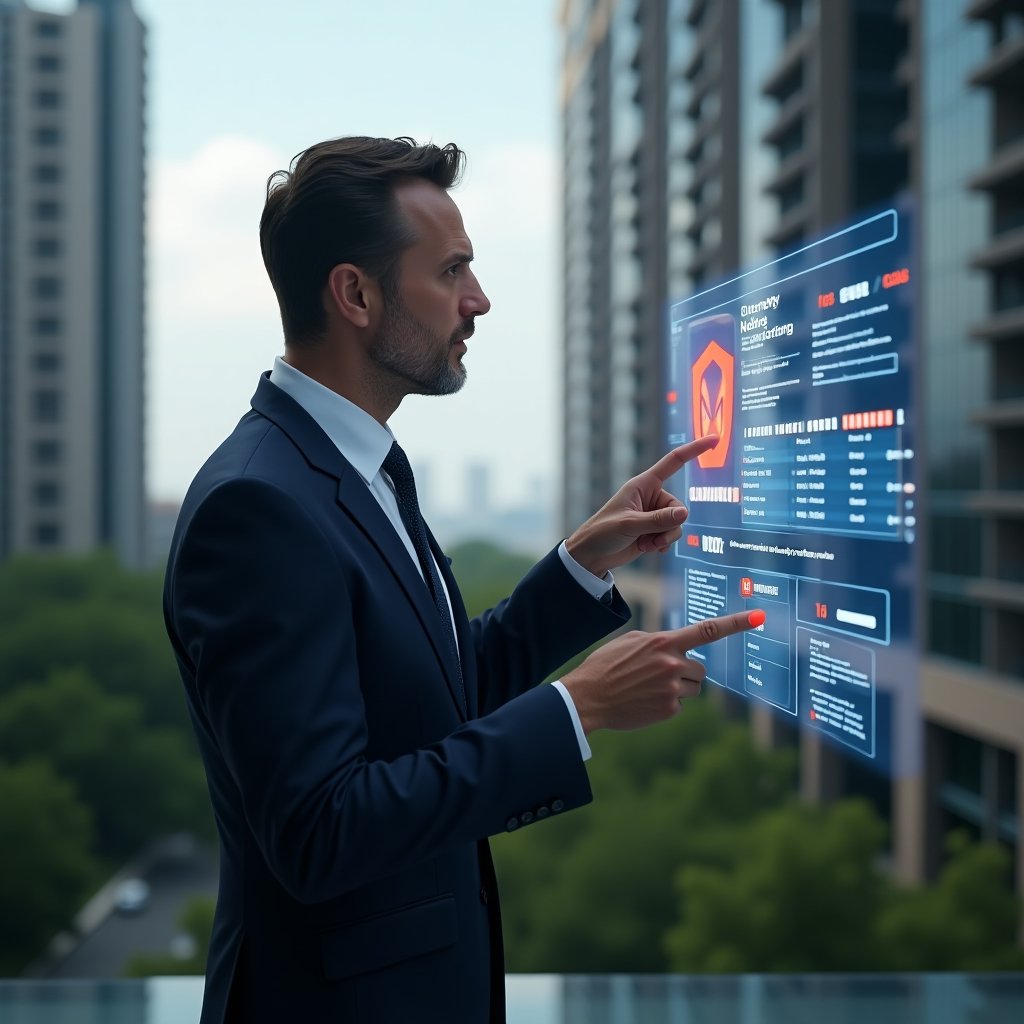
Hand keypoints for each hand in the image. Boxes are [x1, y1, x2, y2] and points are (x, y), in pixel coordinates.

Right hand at [561, 609, 763, 734]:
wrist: (589, 697)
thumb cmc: (607, 665)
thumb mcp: (631, 642)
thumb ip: (660, 642)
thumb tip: (679, 648)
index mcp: (664, 642)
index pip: (708, 630)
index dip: (736, 623)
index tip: (760, 616)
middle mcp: (673, 664)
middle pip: (700, 669)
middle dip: (686, 672)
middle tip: (660, 675)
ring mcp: (672, 688)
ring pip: (692, 688)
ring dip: (678, 688)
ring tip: (648, 688)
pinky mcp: (670, 709)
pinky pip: (680, 705)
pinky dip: (666, 704)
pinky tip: (645, 701)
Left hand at [565, 435, 718, 577]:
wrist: (590, 556)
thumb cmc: (602, 533)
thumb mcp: (630, 524)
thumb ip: (658, 520)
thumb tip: (685, 513)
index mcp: (643, 484)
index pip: (673, 462)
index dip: (694, 450)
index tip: (714, 439)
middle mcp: (651, 497)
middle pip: (679, 506)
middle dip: (669, 525)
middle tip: (650, 537)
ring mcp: (653, 514)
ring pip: (677, 524)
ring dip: (664, 537)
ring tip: (645, 544)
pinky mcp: (653, 530)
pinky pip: (672, 535)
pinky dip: (662, 544)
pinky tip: (648, 549)